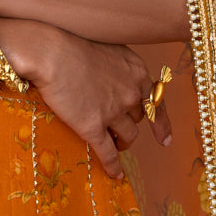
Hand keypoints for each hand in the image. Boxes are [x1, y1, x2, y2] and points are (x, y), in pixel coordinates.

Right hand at [0, 20, 172, 178]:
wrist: (49, 51)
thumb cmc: (70, 40)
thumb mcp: (105, 47)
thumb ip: (115, 66)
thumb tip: (112, 79)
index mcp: (136, 71)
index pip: (156, 100)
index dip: (161, 122)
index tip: (165, 139)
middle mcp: (130, 92)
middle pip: (139, 117)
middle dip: (131, 124)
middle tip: (119, 129)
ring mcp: (113, 111)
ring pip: (128, 136)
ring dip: (123, 143)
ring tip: (114, 145)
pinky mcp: (93, 126)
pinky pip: (108, 152)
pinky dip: (114, 166)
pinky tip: (115, 175)